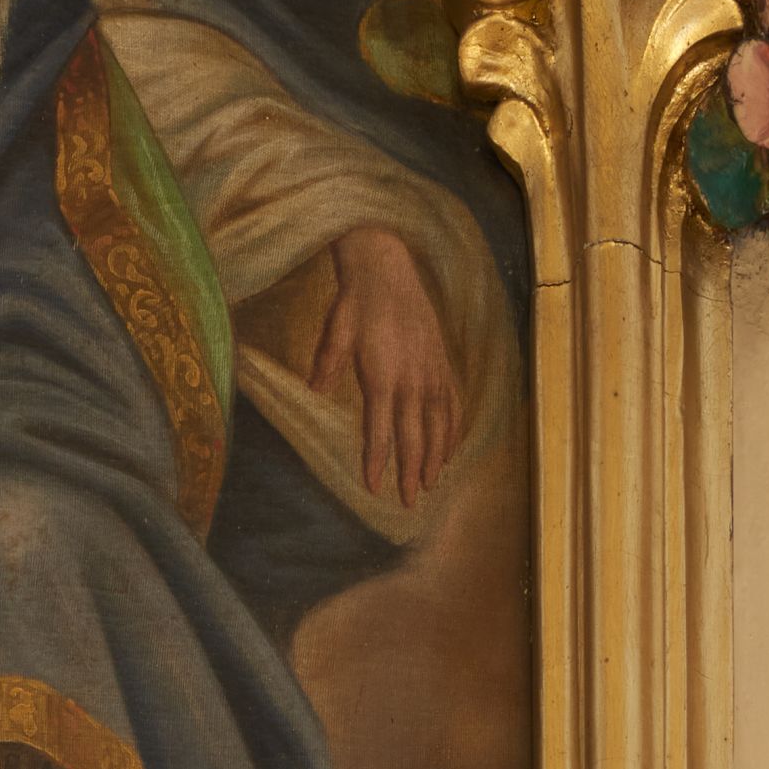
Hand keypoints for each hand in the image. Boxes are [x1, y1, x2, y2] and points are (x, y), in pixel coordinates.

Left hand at [312, 225, 459, 505]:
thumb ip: (327, 363)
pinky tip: (451, 449)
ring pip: (440, 424)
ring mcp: (433, 371)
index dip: (377, 459)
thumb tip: (313, 391)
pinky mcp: (443, 363)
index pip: (380, 428)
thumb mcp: (335, 330)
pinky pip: (453, 403)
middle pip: (414, 435)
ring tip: (433, 483)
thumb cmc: (355, 302)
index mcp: (383, 374)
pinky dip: (454, 429)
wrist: (388, 267)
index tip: (374, 486)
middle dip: (412, 471)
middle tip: (411, 502)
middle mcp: (413, 378)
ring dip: (437, 456)